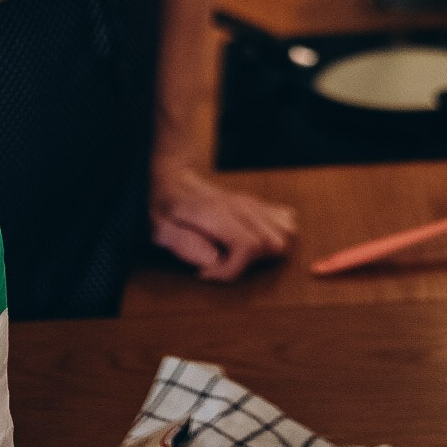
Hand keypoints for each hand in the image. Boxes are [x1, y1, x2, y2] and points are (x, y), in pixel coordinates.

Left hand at [149, 156, 297, 281]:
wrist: (174, 175)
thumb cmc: (163, 205)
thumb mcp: (159, 227)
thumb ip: (183, 243)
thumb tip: (212, 259)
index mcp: (215, 213)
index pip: (249, 246)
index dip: (232, 270)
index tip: (206, 271)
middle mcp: (239, 206)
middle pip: (274, 242)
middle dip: (252, 265)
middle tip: (221, 263)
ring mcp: (250, 203)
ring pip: (286, 231)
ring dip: (267, 252)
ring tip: (237, 255)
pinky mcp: (256, 203)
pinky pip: (285, 220)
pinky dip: (276, 236)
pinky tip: (251, 242)